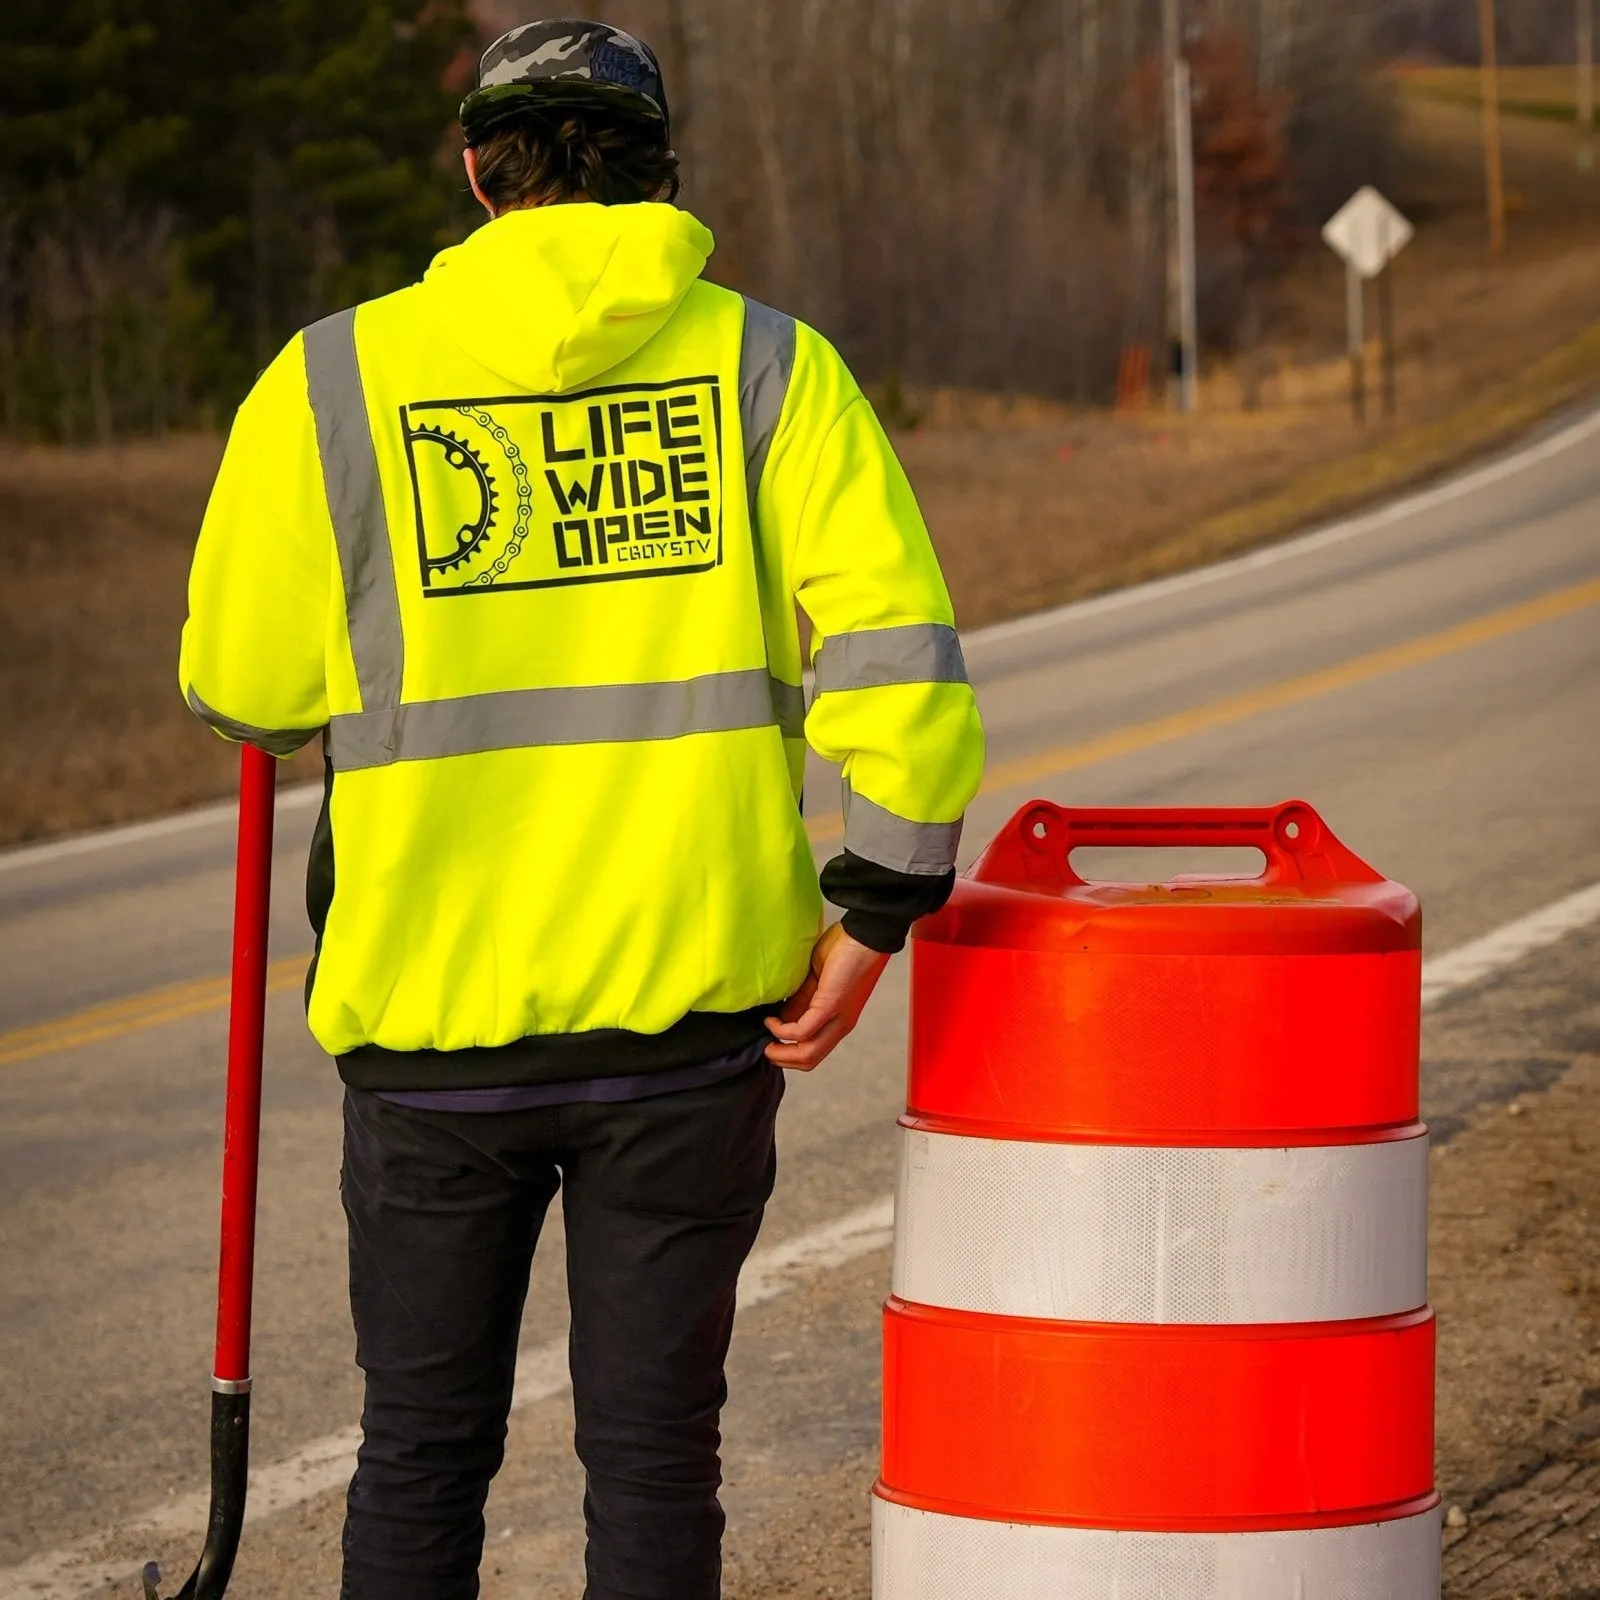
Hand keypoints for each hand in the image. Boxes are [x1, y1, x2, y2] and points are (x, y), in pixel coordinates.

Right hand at [764, 922, 890, 1070]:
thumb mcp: (817, 980)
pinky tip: (772, 1020)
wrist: (864, 935)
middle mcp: (840, 1025)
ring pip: (808, 1054)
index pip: (813, 1049)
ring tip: (766, 1040)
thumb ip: (802, 1001)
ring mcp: (838, 1018)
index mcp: (838, 1019)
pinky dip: (783, 1030)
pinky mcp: (831, 1006)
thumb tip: (782, 1016)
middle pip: (810, 1059)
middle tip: (765, 1049)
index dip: (789, 1051)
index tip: (769, 1041)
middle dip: (783, 1059)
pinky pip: (803, 1031)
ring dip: (782, 1052)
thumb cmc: (844, 950)